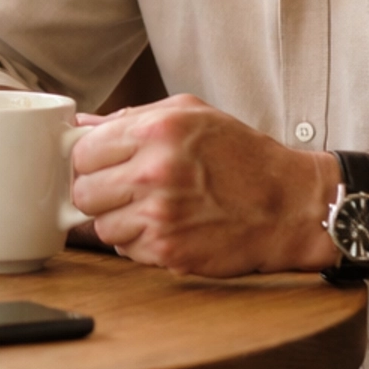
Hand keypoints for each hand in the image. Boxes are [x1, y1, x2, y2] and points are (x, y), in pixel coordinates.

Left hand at [70, 95, 334, 276]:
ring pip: (101, 227)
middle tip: (124, 190)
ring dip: (119, 221)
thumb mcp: (191, 114)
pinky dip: (140, 244)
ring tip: (152, 209)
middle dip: (98, 192)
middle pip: (83, 192)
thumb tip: (78, 125)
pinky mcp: (169, 253)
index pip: (82, 152)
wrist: (290, 205)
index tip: (103, 164)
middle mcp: (154, 173)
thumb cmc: (242, 156)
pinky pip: (126, 252)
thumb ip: (131, 118)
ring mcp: (160, 218)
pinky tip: (169, 228)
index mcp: (156, 131)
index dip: (90, 160)